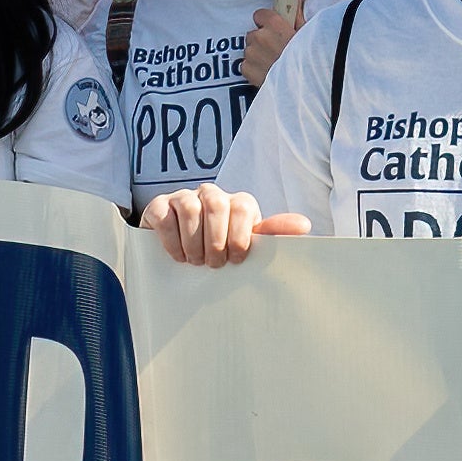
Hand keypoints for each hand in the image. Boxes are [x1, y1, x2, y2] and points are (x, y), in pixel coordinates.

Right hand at [149, 184, 295, 267]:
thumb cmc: (220, 250)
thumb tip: (304, 225)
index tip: (236, 260)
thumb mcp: (247, 244)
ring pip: (190, 209)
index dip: (239, 236)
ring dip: (194, 242)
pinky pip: (164, 215)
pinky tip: (178, 256)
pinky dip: (172, 240)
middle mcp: (210, 195)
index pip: (242, 207)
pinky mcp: (157, 207)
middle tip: (213, 265)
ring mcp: (182, 198)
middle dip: (216, 241)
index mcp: (236, 203)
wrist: (179, 254)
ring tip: (195, 262)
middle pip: (216, 205)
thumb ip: (272, 234)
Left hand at [241, 0, 307, 89]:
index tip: (273, 30)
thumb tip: (296, 0)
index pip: (259, 14)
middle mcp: (260, 37)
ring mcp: (251, 53)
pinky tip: (267, 72)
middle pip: (253, 34)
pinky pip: (245, 64)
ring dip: (257, 54)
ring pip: (249, 49)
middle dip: (262, 40)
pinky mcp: (247, 69)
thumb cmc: (309, 60)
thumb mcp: (308, 35)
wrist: (306, 89)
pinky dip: (253, 68)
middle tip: (277, 50)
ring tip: (274, 64)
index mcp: (274, 25)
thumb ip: (297, 16)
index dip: (266, 23)